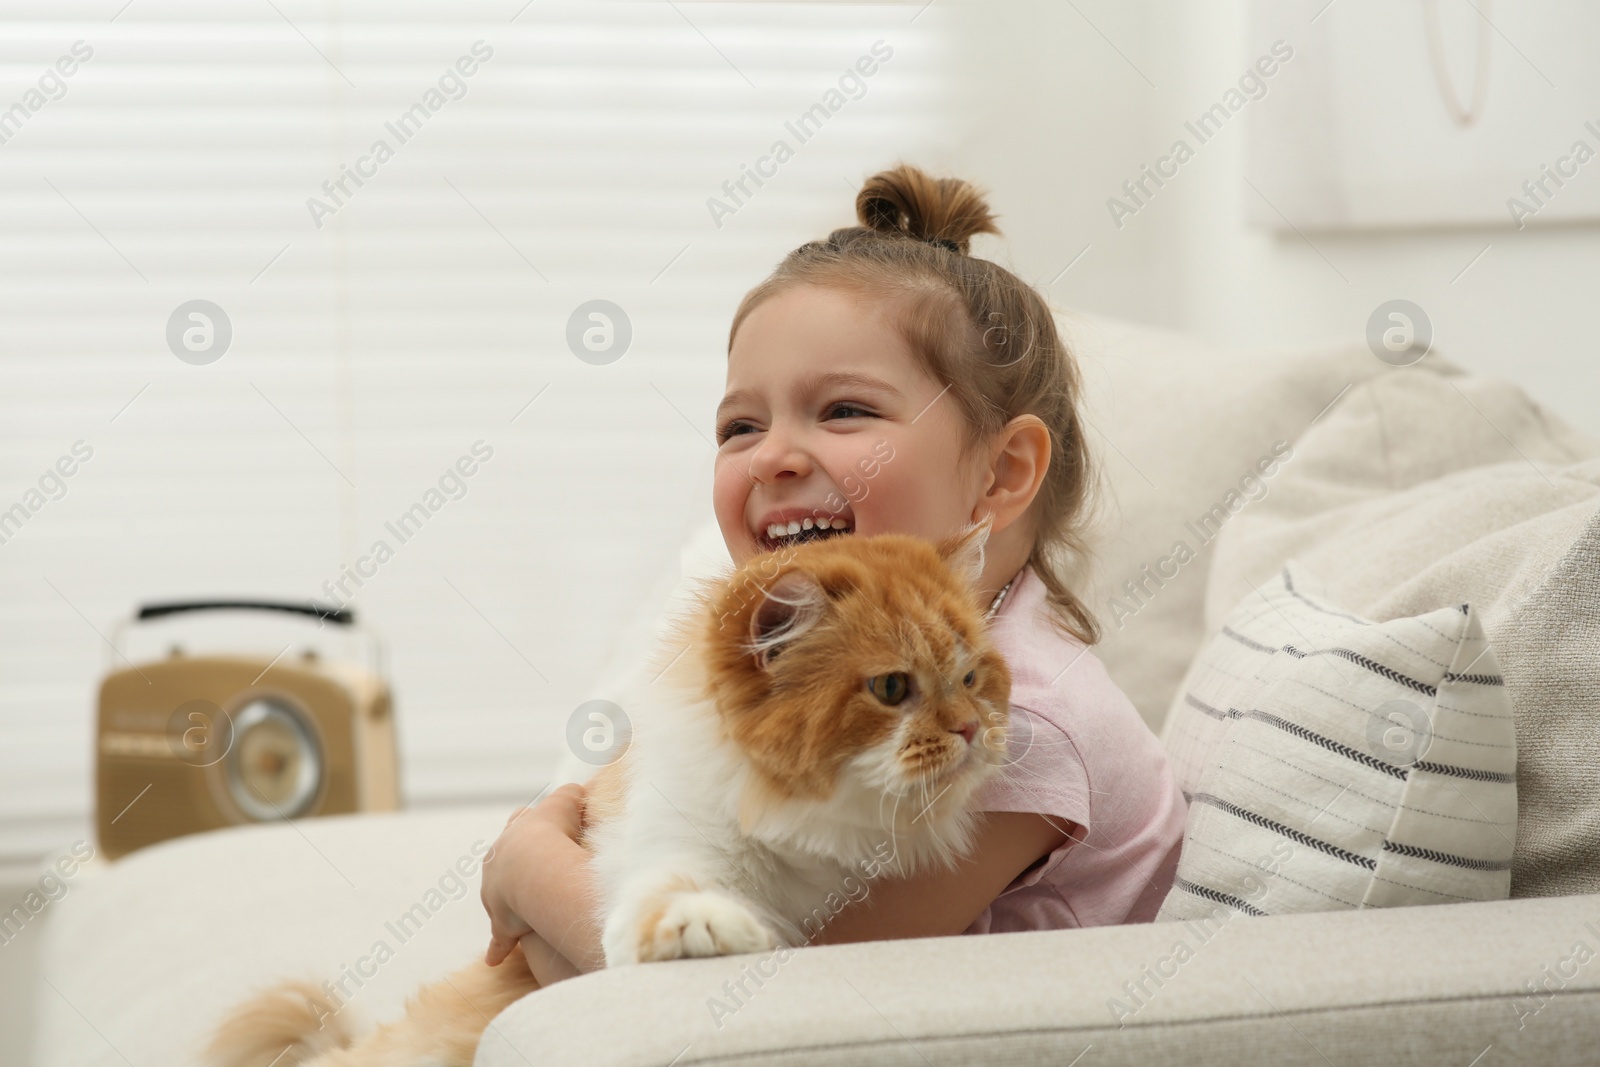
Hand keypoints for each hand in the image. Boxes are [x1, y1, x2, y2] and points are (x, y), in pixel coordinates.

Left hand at [481, 782, 587, 966]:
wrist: (532, 865)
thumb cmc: (553, 833)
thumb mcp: (568, 804)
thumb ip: (583, 791)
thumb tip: (600, 774)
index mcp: (516, 832)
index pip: (520, 822)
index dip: (530, 825)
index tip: (537, 829)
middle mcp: (499, 860)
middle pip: (501, 856)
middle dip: (509, 861)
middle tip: (522, 869)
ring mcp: (497, 892)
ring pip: (496, 896)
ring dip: (505, 904)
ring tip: (515, 913)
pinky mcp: (504, 922)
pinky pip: (501, 938)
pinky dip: (500, 946)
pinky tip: (496, 959)